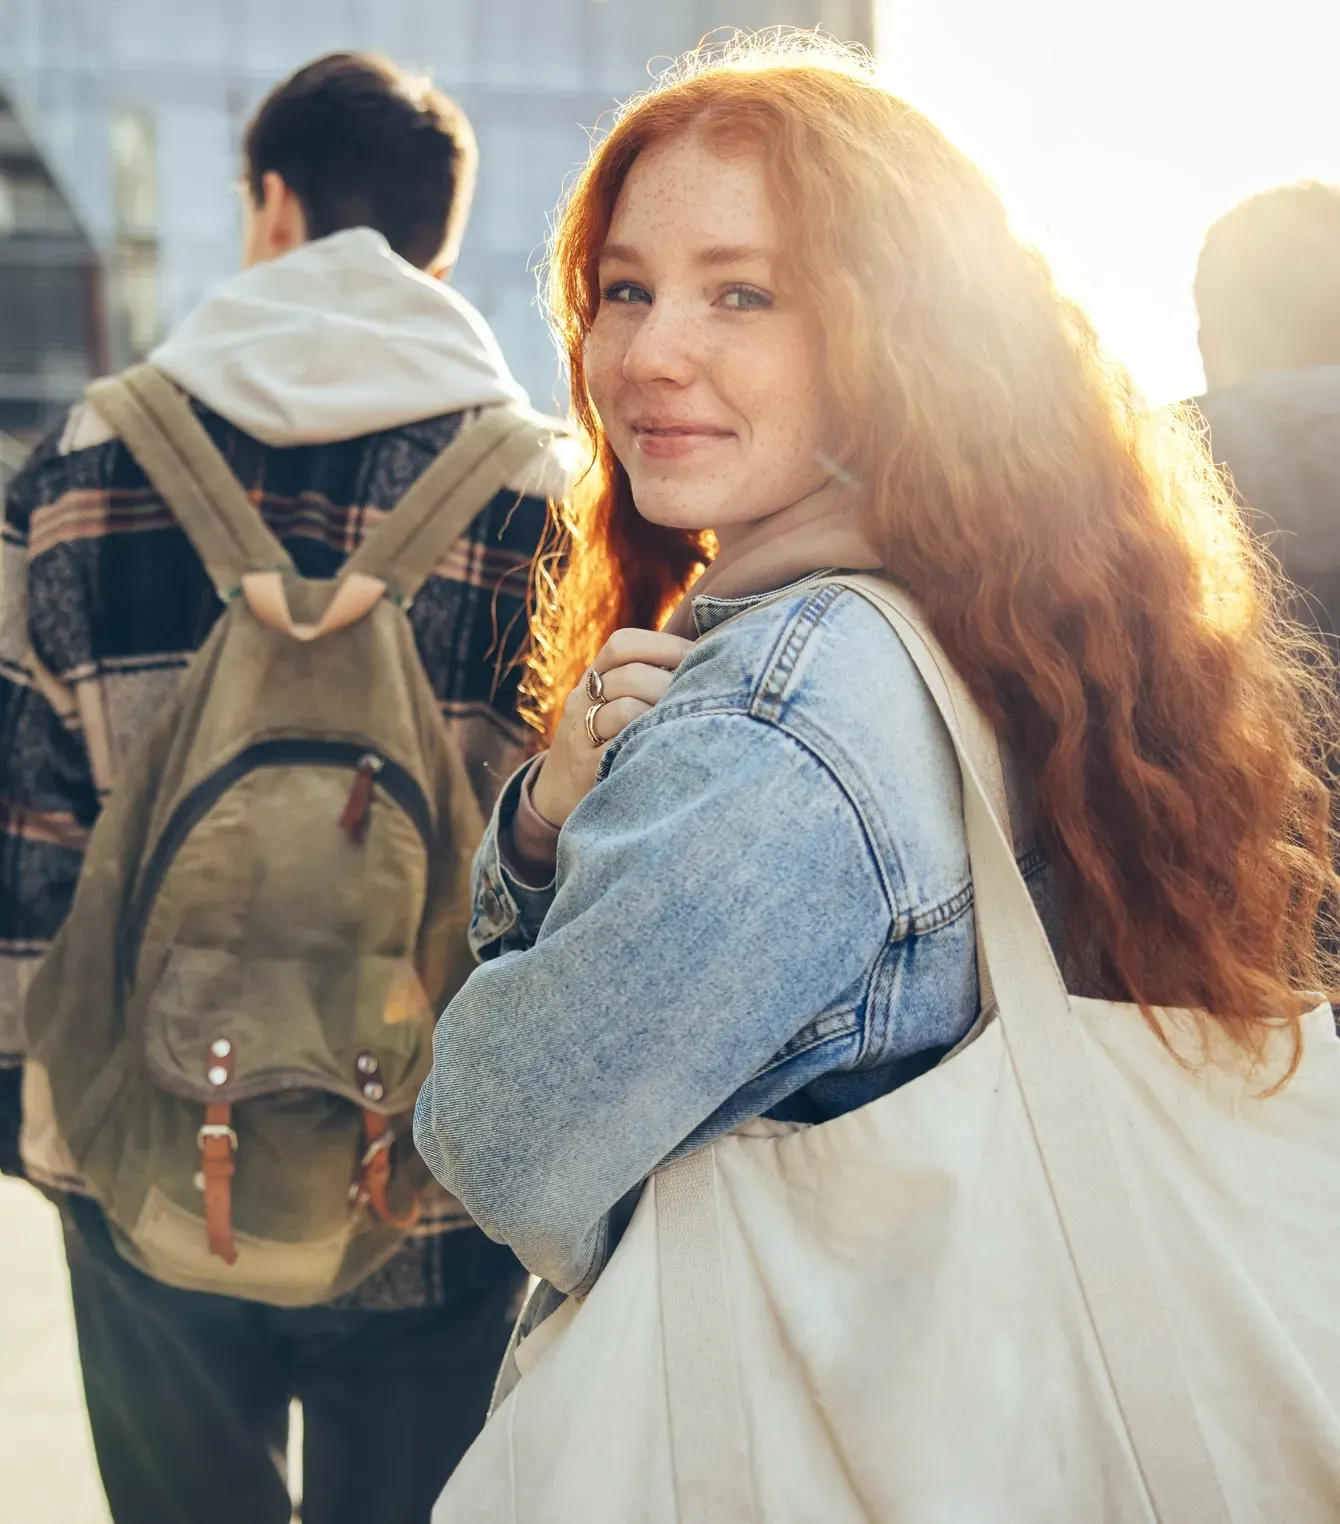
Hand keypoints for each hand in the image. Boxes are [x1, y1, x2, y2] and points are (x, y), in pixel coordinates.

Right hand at [530, 628, 694, 826]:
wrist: (556, 790)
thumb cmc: (603, 740)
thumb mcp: (611, 703)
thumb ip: (646, 679)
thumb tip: (707, 656)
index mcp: (593, 678)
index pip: (622, 645)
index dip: (665, 645)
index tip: (699, 656)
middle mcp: (582, 700)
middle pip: (629, 675)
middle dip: (672, 683)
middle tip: (703, 695)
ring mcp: (582, 734)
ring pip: (626, 709)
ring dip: (663, 714)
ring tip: (689, 722)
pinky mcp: (587, 768)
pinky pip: (621, 748)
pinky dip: (649, 743)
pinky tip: (670, 746)